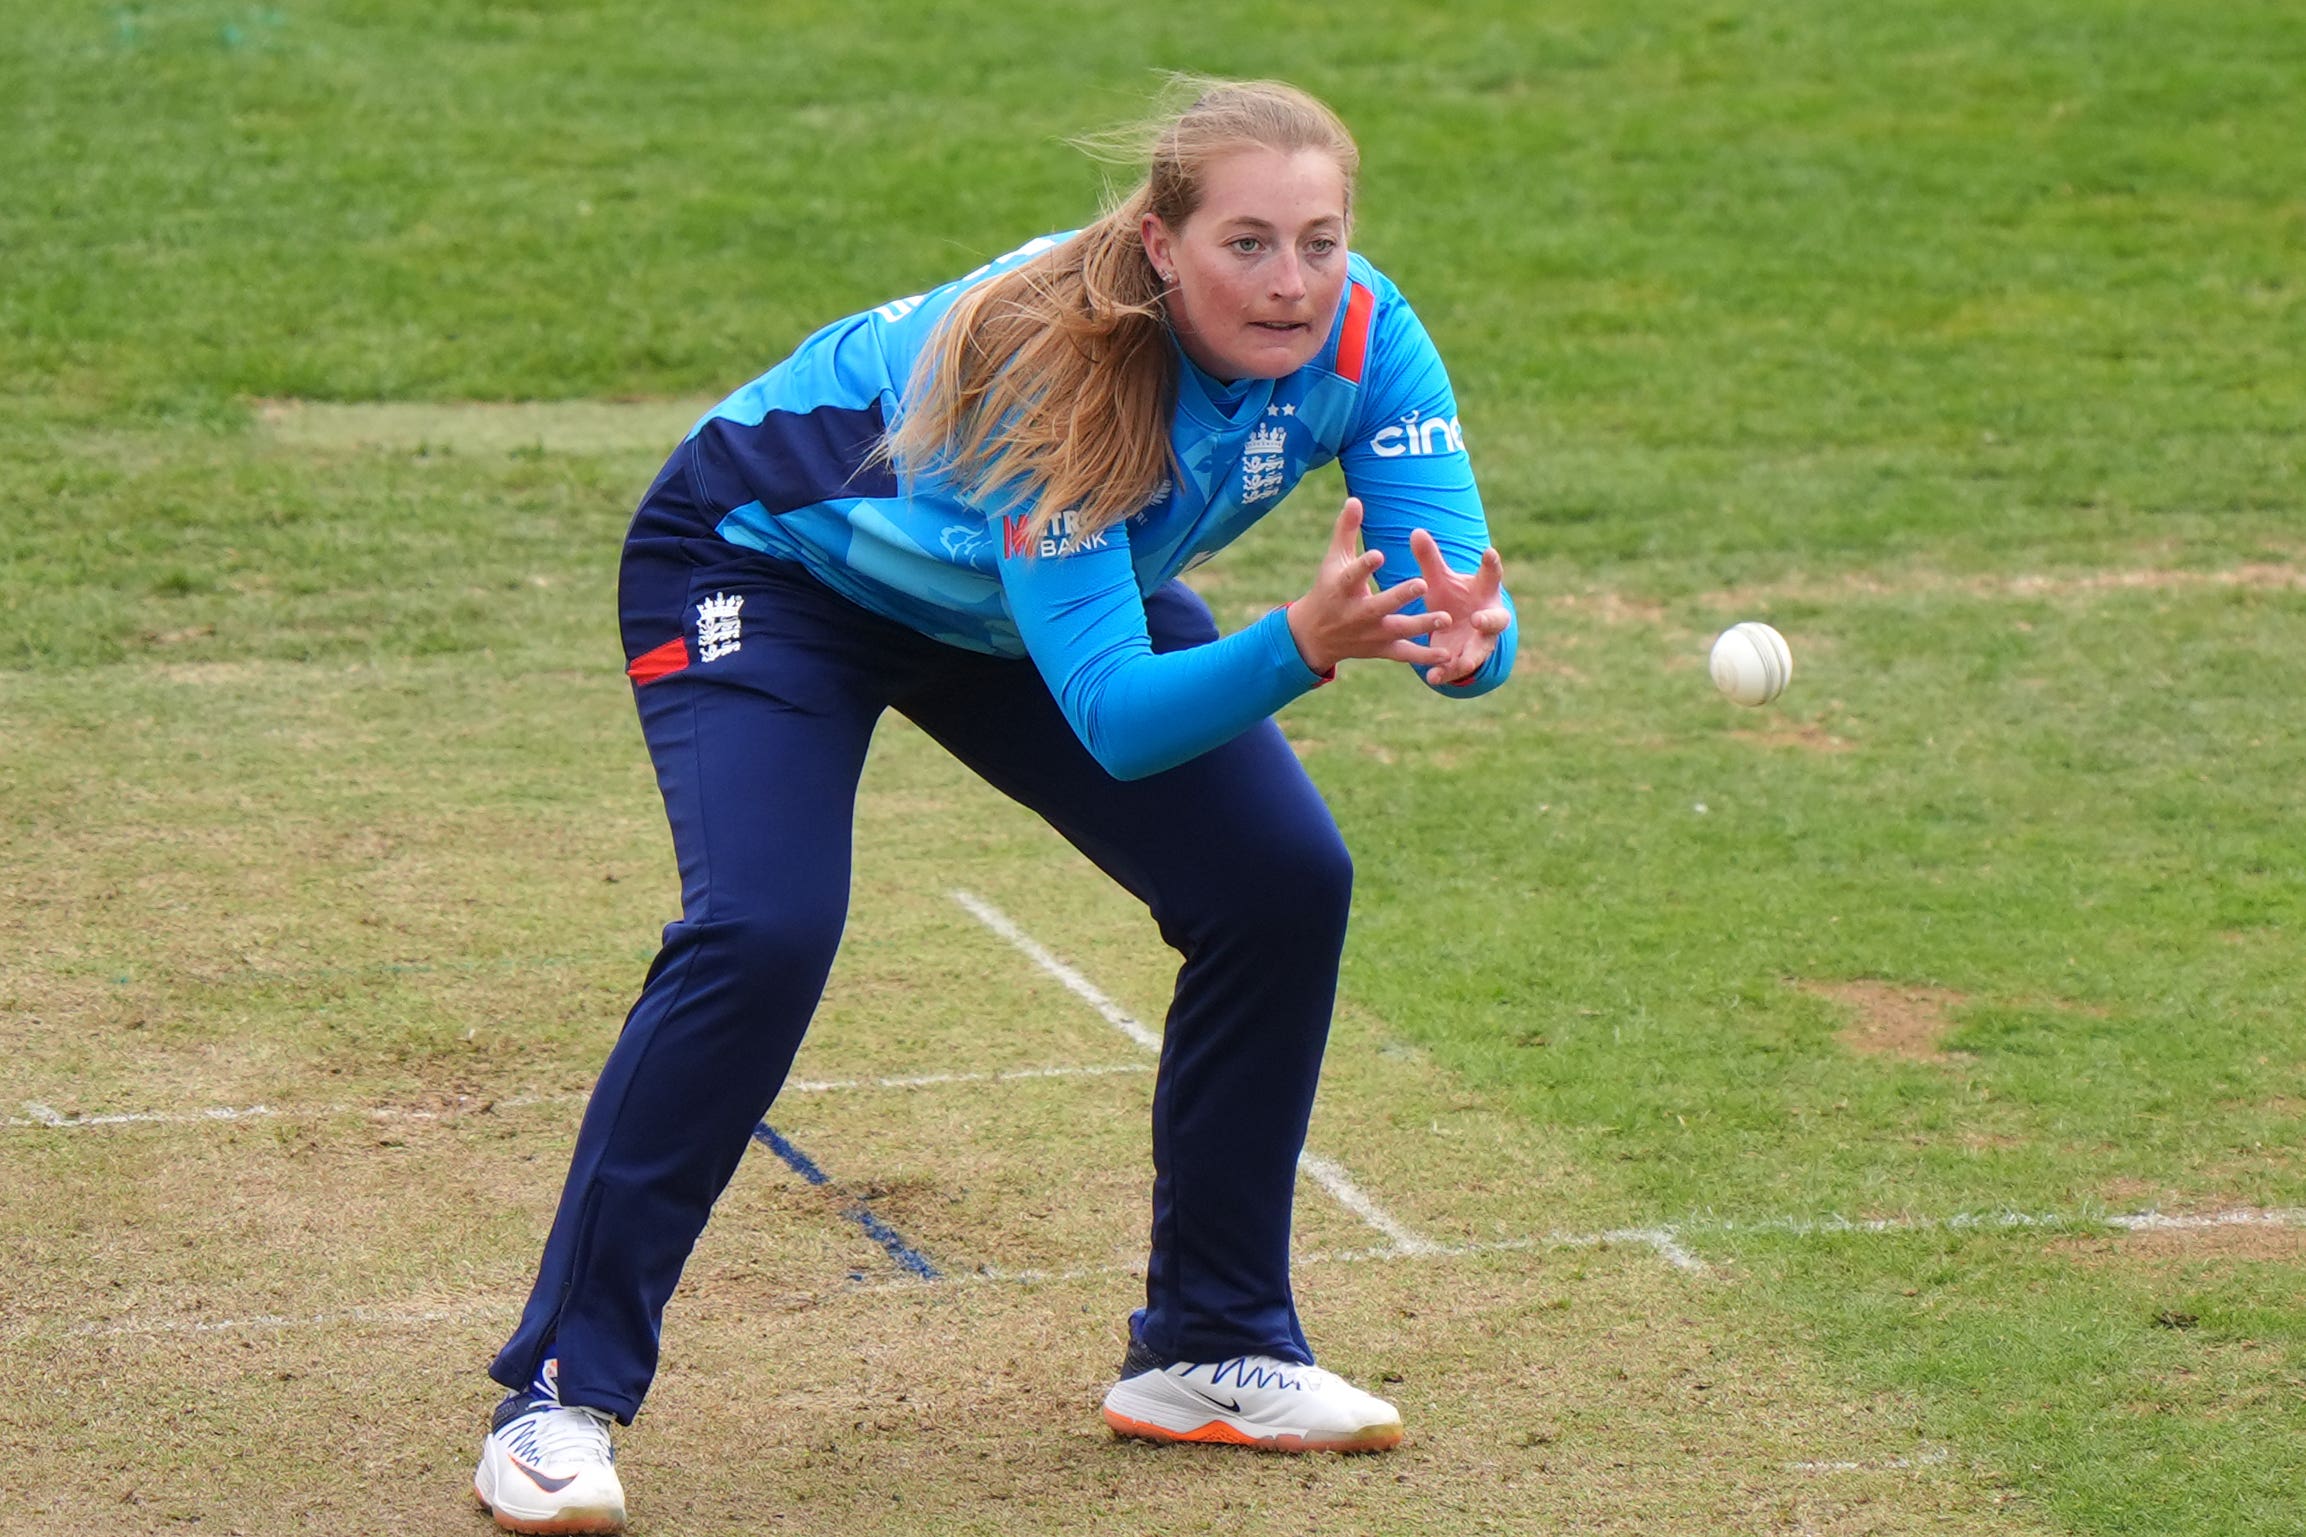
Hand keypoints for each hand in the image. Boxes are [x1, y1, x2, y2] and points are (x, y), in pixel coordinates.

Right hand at [1286, 499, 1452, 675]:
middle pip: (1379, 605)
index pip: (1352, 575)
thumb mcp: (1332, 561)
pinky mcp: (1380, 650)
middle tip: (1422, 583)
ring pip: (1397, 630)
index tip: (1378, 554)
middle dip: (1400, 596)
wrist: (1313, 636)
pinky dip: (1424, 657)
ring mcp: (1369, 634)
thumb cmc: (1327, 589)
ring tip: (1446, 618)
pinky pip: (1404, 655)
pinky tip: (1445, 655)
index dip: (1364, 566)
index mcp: (1341, 589)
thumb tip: (1354, 499)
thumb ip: (1345, 531)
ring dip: (1421, 625)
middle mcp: (1355, 613)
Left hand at [1409, 530, 1508, 687]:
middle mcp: (1488, 616)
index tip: (1489, 552)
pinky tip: (1433, 677)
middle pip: (1496, 619)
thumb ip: (1430, 559)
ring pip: (1479, 651)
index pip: (1492, 575)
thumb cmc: (1453, 596)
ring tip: (1459, 663)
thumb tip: (1415, 531)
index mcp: (1484, 591)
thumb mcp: (1440, 579)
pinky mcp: (1465, 658)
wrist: (1459, 627)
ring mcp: (1480, 641)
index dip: (1492, 564)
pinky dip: (1447, 672)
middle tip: (1478, 620)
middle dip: (1488, 621)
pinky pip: (1458, 668)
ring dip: (1468, 657)